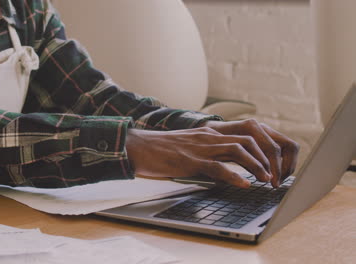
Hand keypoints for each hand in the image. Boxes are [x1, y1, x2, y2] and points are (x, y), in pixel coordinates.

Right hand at [125, 119, 298, 187]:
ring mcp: (201, 147)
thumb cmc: (163, 150)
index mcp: (212, 131)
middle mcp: (210, 135)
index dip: (267, 147)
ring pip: (239, 149)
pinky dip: (234, 176)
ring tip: (266, 180)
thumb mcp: (191, 146)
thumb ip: (210, 152)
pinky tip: (243, 185)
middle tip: (275, 176)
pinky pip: (217, 166)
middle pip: (251, 137)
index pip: (249, 131)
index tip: (274, 164)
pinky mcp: (190, 160)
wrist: (138, 147)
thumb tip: (228, 169)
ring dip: (257, 165)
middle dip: (269, 156)